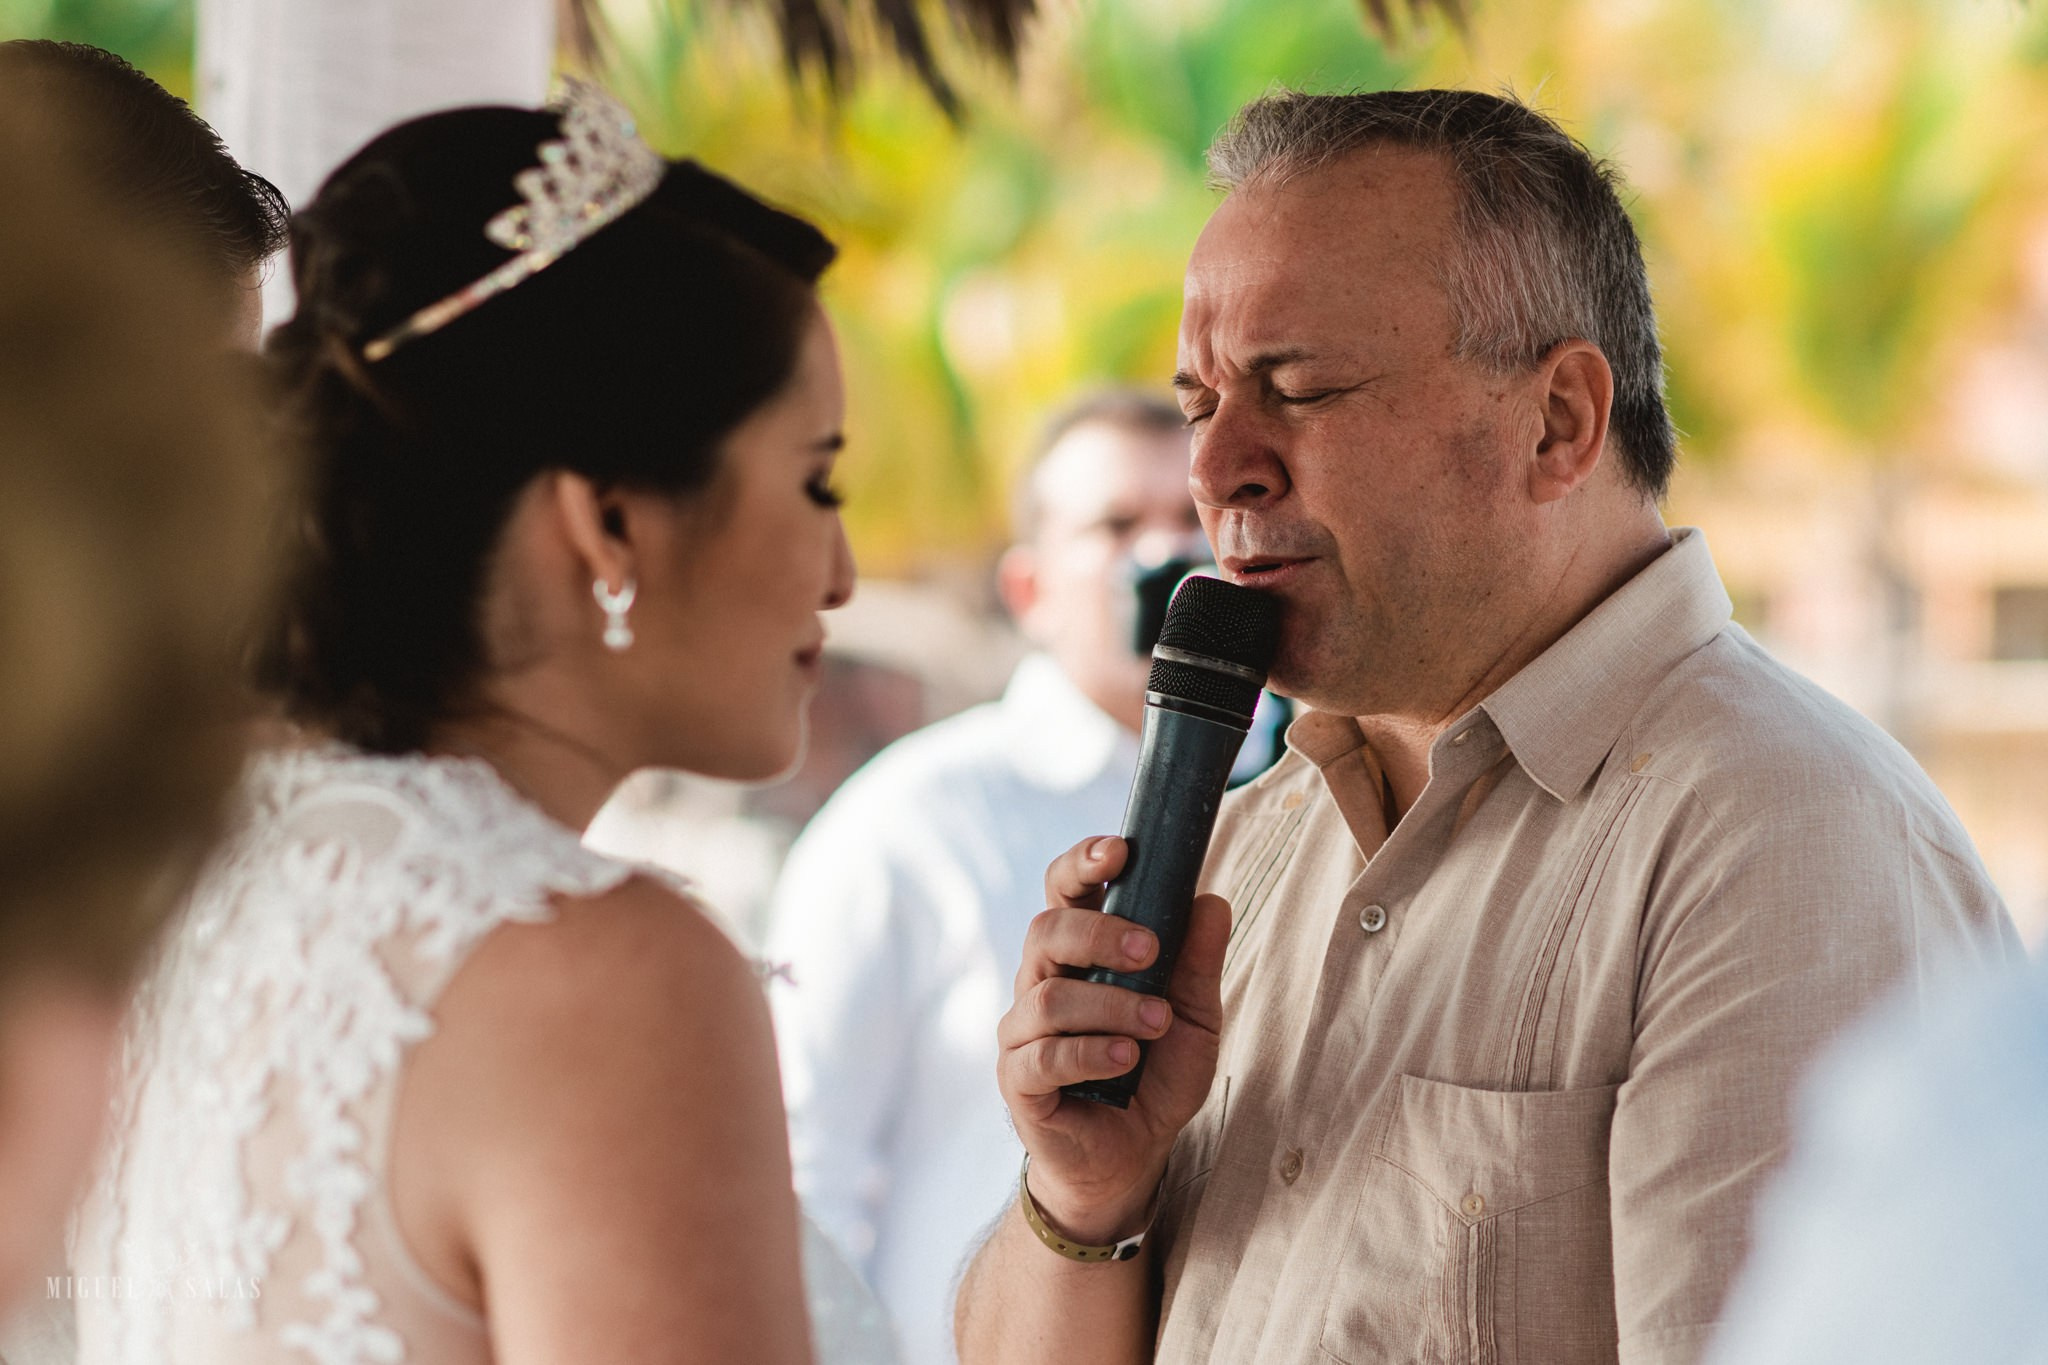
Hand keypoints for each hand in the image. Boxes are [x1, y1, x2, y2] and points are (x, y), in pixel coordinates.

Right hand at [996, 836, 1228, 1244]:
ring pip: (1047, 994)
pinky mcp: (1018, 1081)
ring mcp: (1023, 1031)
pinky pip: (1040, 1055)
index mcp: (1079, 954)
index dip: (1081, 864)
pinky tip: (1124, 1059)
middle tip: (1150, 952)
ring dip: (1109, 1005)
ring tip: (1154, 1025)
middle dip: (1100, 933)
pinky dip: (1088, 1052)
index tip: (1118, 852)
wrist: (1131, 1157)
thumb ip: (1197, 963)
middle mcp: (1041, 981)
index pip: (1064, 891)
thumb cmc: (1155, 1076)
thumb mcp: (1194, 1018)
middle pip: (1047, 930)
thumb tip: (1211, 899)